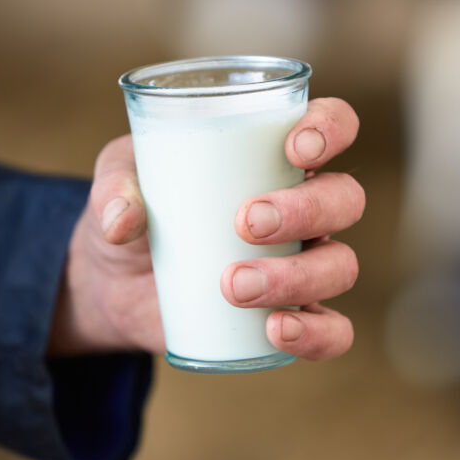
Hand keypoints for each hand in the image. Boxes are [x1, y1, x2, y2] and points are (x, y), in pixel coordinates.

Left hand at [49, 98, 363, 360]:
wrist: (118, 284)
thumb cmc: (135, 211)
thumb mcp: (116, 183)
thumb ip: (115, 188)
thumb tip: (123, 221)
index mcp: (274, 157)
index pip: (334, 125)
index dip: (331, 129)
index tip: (294, 150)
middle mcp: (303, 209)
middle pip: (345, 199)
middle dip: (306, 210)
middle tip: (245, 223)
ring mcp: (302, 264)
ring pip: (340, 265)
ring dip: (297, 276)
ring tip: (234, 286)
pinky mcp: (291, 316)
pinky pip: (333, 331)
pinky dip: (317, 334)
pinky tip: (276, 330)